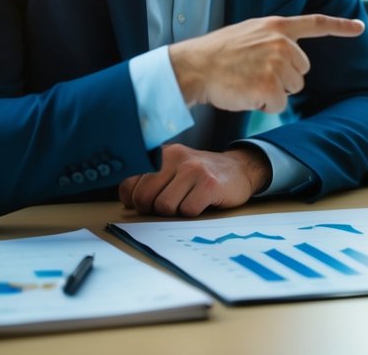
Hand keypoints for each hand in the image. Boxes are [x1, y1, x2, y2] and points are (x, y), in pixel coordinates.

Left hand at [118, 143, 272, 216]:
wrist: (239, 169)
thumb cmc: (200, 176)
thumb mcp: (173, 169)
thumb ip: (150, 180)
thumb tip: (130, 204)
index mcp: (161, 154)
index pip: (128, 183)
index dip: (135, 201)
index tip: (148, 202)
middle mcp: (175, 157)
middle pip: (144, 197)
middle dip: (153, 210)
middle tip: (170, 205)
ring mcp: (193, 169)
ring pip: (164, 206)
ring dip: (175, 212)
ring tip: (187, 201)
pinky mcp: (209, 184)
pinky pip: (187, 211)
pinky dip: (192, 213)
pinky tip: (201, 203)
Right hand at [169, 14, 364, 113]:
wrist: (194, 67)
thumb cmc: (218, 54)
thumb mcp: (249, 33)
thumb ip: (274, 38)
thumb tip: (293, 56)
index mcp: (277, 27)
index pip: (315, 23)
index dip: (340, 27)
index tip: (359, 28)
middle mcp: (282, 43)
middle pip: (302, 72)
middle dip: (283, 78)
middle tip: (253, 72)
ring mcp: (277, 65)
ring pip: (292, 90)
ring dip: (273, 92)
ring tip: (247, 81)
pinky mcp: (270, 87)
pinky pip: (278, 106)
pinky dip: (264, 105)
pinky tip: (246, 94)